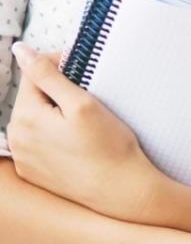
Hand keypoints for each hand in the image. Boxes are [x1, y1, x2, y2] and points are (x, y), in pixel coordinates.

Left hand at [6, 43, 174, 220]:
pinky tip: (79, 144)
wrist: (122, 193)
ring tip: (87, 125)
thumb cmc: (108, 148)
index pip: (34, 75)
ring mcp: (24, 160)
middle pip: (34, 100)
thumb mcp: (81, 104)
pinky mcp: (34, 174)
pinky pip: (40, 145)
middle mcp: (16, 140)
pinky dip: (56, 139)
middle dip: (58, 94)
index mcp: (24, 118)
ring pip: (37, 122)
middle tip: (91, 100)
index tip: (85, 71)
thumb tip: (20, 50)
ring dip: (56, 116)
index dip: (60, 67)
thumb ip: (47, 74)